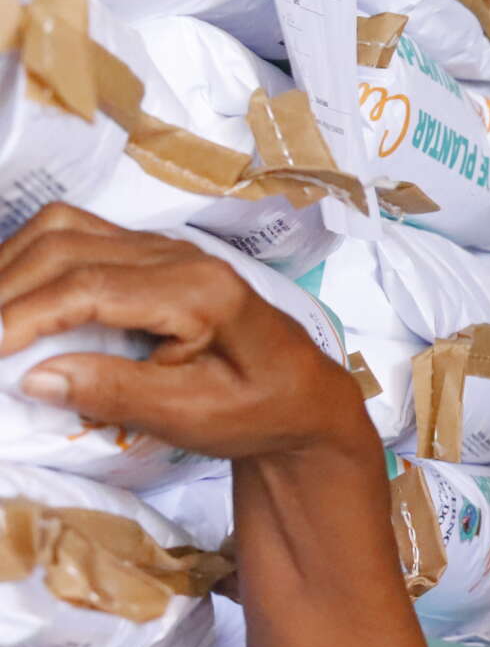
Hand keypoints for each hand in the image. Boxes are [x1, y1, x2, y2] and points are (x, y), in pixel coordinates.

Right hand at [0, 204, 368, 460]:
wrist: (302, 397)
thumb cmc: (258, 410)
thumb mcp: (193, 416)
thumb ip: (117, 392)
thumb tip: (34, 378)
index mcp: (201, 290)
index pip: (89, 287)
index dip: (25, 314)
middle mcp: (180, 255)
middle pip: (67, 248)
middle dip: (5, 287)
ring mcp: (164, 250)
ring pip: (65, 231)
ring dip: (10, 265)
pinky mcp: (150, 257)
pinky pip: (76, 237)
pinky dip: (30, 259)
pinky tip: (8, 294)